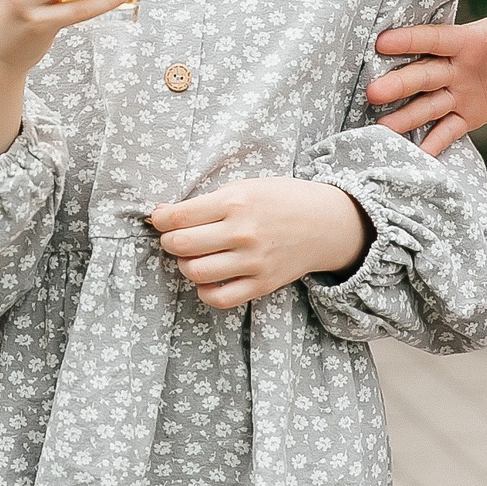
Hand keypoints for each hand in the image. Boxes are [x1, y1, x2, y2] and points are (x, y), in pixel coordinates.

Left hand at [149, 178, 371, 309]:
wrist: (326, 223)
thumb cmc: (280, 200)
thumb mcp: (245, 187)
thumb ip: (206, 202)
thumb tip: (162, 215)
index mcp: (235, 202)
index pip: (179, 216)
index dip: (160, 220)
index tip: (160, 221)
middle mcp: (242, 232)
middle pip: (182, 244)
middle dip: (169, 242)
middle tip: (175, 239)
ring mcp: (253, 261)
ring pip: (197, 272)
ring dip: (185, 265)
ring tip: (192, 258)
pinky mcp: (262, 284)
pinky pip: (221, 298)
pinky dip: (205, 292)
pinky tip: (207, 280)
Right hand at [368, 8, 486, 155]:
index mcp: (464, 41)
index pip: (433, 40)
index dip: (409, 40)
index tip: (381, 43)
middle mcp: (453, 67)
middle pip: (423, 76)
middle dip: (399, 85)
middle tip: (373, 93)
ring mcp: (457, 92)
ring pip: (428, 105)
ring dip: (406, 117)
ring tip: (382, 128)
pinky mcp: (468, 115)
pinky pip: (449, 130)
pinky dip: (433, 143)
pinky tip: (415, 155)